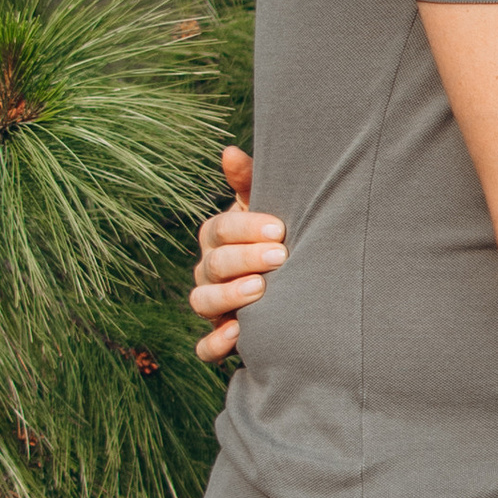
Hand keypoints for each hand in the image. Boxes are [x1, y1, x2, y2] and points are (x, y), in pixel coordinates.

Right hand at [189, 148, 288, 362]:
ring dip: (229, 296)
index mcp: (217, 237)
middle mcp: (208, 270)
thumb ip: (250, 181)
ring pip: (202, 302)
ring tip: (261, 290)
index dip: (246, 228)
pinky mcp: (219, 336)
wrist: (296, 283)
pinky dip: (215, 343)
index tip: (280, 230)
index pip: (219, 229)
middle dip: (244, 260)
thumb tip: (229, 151)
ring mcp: (211, 304)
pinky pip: (205, 347)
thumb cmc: (278, 235)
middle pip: (212, 264)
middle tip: (280, 258)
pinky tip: (238, 333)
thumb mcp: (269, 206)